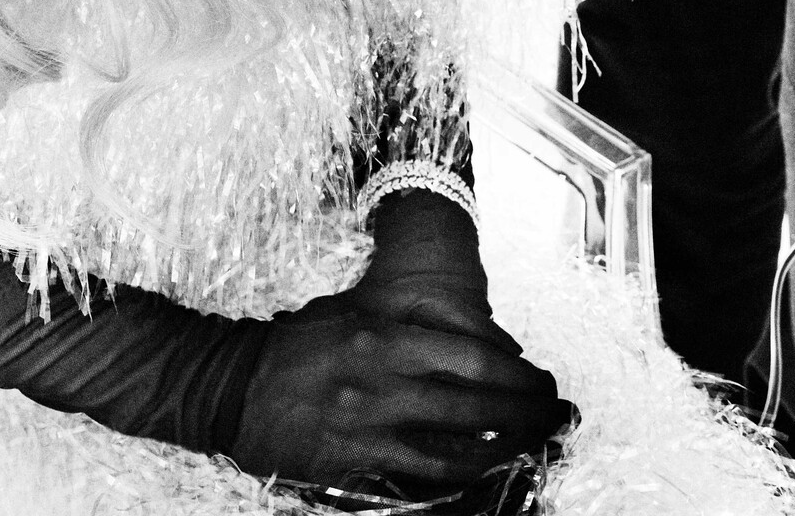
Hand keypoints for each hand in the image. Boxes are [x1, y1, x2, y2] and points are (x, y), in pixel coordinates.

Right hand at [230, 193, 571, 495]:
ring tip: (539, 450)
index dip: (518, 375)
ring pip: (456, 453)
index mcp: (384, 337)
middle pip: (475, 408)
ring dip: (505, 453)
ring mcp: (369, 430)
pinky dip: (458, 480)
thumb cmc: (301, 341)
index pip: (472, 357)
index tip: (545, 380)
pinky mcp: (353, 466)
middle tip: (560, 418)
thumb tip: (478, 341)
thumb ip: (409, 325)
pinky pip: (419, 479)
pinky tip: (485, 476)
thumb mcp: (354, 312)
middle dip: (527, 416)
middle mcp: (382, 383)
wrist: (234, 384)